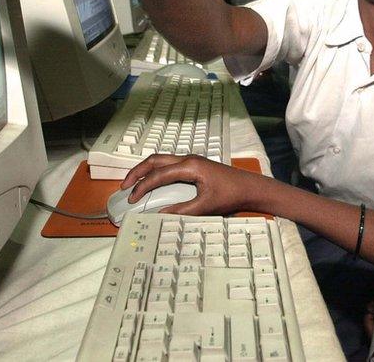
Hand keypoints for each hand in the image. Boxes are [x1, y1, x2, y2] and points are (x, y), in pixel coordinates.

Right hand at [121, 155, 268, 214]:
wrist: (249, 187)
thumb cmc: (231, 195)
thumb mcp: (205, 206)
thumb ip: (181, 211)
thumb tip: (159, 215)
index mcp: (190, 166)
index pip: (158, 175)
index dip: (142, 187)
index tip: (132, 199)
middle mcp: (188, 159)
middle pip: (155, 160)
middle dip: (137, 172)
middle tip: (124, 186)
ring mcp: (191, 160)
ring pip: (161, 160)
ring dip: (145, 170)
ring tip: (133, 184)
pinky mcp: (194, 165)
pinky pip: (169, 164)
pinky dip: (156, 171)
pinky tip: (152, 183)